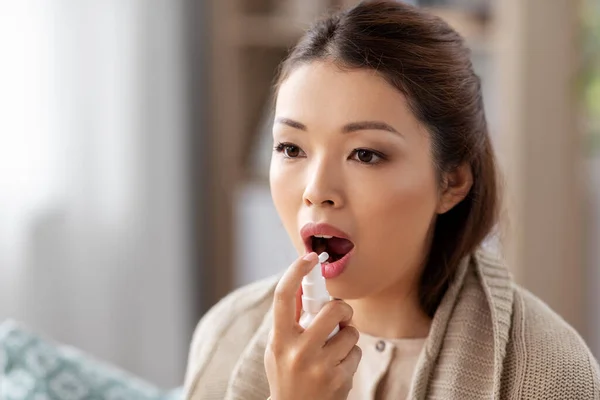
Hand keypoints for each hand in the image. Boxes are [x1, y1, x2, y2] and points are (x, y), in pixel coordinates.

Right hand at [264, 252, 361, 399]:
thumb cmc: (287, 374)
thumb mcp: (278, 347)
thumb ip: (289, 320)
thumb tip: (303, 286)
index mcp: (280, 339)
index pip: (284, 297)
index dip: (296, 272)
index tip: (309, 257)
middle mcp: (298, 352)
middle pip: (331, 311)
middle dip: (342, 309)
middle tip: (340, 315)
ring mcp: (319, 367)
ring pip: (350, 332)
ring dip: (348, 335)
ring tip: (336, 348)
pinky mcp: (339, 380)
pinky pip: (356, 352)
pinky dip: (352, 356)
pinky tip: (339, 367)